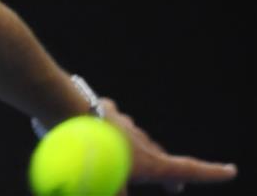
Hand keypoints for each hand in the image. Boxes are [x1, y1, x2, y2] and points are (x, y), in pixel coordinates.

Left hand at [100, 98, 237, 194]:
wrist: (70, 111)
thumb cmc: (91, 154)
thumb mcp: (109, 186)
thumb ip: (117, 194)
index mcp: (149, 162)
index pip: (187, 169)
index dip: (210, 173)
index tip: (229, 170)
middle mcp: (140, 141)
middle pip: (160, 159)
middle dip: (169, 173)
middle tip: (174, 187)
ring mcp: (123, 124)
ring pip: (136, 140)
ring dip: (139, 152)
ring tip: (134, 162)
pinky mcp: (104, 112)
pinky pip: (114, 123)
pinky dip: (114, 132)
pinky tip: (103, 134)